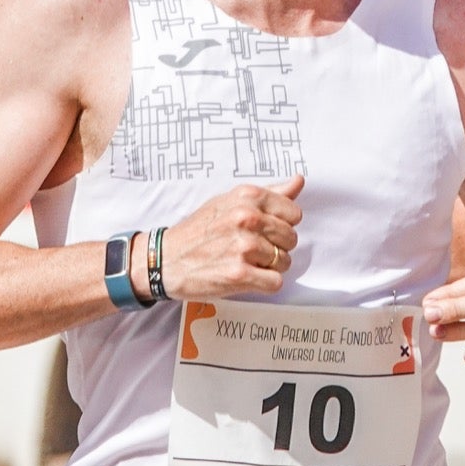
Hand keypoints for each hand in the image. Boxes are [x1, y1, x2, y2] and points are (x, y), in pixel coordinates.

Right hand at [155, 175, 302, 299]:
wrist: (165, 259)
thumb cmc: (198, 231)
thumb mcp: (229, 202)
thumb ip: (268, 193)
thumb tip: (298, 181)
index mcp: (247, 197)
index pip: (294, 213)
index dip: (282, 225)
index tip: (266, 230)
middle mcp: (247, 218)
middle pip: (291, 238)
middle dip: (277, 247)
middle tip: (253, 249)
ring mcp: (243, 246)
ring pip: (284, 261)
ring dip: (269, 267)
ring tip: (246, 262)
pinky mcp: (239, 273)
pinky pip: (274, 282)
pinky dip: (264, 284)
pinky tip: (247, 277)